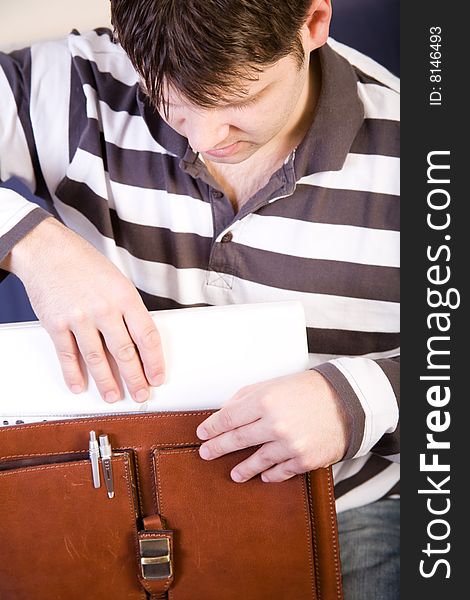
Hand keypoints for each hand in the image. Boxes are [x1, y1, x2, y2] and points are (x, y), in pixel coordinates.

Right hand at [6, 217, 164, 402]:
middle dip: (134, 378)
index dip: (154, 361)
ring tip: (113, 395)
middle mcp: (104, 308)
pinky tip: (79, 385)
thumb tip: (138, 342)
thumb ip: (128, 311)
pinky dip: (73, 374)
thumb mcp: (118, 282)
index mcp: (125, 297)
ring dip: (106, 382)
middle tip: (140, 393)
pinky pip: (68, 355)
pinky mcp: (56, 324)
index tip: (157, 376)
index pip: (147, 336)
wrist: (48, 250)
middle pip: (125, 352)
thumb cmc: (84, 264)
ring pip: (97, 359)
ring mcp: (79, 318)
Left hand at [196, 371, 349, 482]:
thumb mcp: (274, 384)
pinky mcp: (304, 460)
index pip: (228, 418)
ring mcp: (289, 445)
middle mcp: (275, 424)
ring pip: (257, 461)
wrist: (348, 401)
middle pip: (237, 440)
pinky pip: (280, 472)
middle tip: (205, 453)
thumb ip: (247, 397)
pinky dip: (270, 475)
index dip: (212, 427)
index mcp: (265, 401)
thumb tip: (226, 413)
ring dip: (242, 469)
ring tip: (234, 474)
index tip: (203, 433)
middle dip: (217, 448)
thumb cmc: (309, 389)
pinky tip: (264, 476)